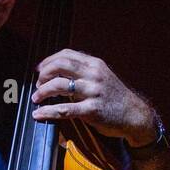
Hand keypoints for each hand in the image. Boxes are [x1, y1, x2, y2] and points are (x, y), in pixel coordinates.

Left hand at [30, 48, 158, 144]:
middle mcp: (93, 74)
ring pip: (59, 85)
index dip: (48, 61)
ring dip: (42, 91)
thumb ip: (84, 72)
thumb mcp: (102, 77)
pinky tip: (38, 114)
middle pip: (60, 65)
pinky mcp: (91, 110)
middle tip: (37, 84)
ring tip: (36, 98)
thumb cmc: (115, 97)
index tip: (39, 69)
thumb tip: (59, 71)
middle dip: (44, 74)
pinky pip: (64, 109)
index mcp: (94, 64)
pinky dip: (48, 111)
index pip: (66, 54)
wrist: (134, 115)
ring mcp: (93, 92)